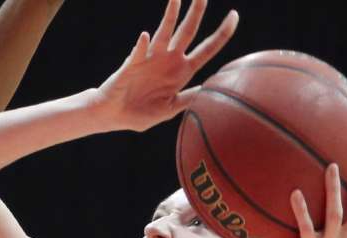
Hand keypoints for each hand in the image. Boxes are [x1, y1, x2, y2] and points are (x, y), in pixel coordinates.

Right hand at [92, 0, 237, 132]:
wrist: (113, 116)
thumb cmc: (140, 114)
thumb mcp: (168, 109)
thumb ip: (187, 99)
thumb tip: (209, 89)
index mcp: (182, 72)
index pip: (207, 49)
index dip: (222, 33)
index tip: (234, 15)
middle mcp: (168, 60)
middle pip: (187, 31)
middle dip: (196, 12)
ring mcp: (150, 59)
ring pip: (164, 33)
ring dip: (170, 16)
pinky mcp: (132, 64)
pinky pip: (138, 53)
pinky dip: (142, 46)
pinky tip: (145, 38)